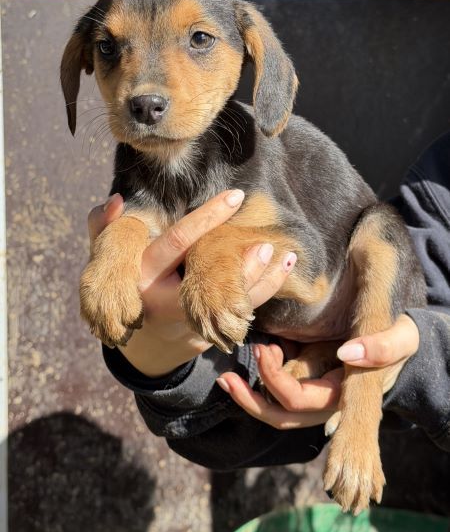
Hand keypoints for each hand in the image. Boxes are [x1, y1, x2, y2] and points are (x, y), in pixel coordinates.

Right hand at [88, 191, 296, 376]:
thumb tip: (115, 200)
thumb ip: (105, 227)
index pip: (179, 240)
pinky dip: (263, 292)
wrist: (142, 336)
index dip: (207, 217)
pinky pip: (239, 314)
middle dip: (240, 260)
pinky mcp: (204, 332)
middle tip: (266, 239)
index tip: (236, 196)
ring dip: (260, 278)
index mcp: (142, 272)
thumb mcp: (110, 256)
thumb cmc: (130, 281)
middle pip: (207, 279)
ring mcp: (185, 321)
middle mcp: (164, 300)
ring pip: (228, 301)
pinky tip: (282, 270)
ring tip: (284, 254)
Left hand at [216, 315, 418, 428]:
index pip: (299, 400)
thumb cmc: (398, 340)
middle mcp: (325, 405)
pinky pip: (278, 398)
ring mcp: (315, 400)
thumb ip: (382, 347)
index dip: (276, 378)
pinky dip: (258, 387)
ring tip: (227, 378)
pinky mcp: (308, 387)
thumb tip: (347, 353)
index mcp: (343, 395)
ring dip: (248, 399)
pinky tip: (242, 370)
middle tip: (228, 377)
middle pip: (281, 417)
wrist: (397, 344)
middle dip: (251, 401)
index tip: (265, 348)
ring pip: (276, 413)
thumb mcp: (399, 339)